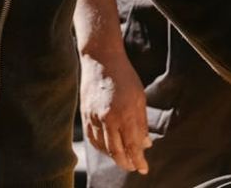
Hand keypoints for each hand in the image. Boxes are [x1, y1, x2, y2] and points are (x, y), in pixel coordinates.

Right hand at [80, 51, 150, 174]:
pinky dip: (101, 147)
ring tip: (124, 159)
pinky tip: (109, 148)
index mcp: (125, 113)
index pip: (133, 146)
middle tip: (134, 167)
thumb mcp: (140, 98)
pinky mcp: (85, 115)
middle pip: (116, 152)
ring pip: (103, 147)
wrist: (101, 60)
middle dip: (126, 163)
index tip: (144, 169)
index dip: (138, 161)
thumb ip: (141, 123)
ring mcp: (94, 117)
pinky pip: (93, 139)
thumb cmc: (125, 77)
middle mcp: (108, 118)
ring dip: (114, 157)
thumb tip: (146, 144)